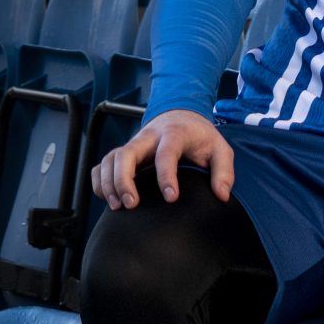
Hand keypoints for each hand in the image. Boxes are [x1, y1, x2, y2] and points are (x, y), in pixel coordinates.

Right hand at [91, 109, 234, 209]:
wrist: (182, 117)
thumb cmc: (200, 137)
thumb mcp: (220, 149)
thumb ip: (224, 171)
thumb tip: (222, 196)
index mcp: (175, 134)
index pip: (166, 153)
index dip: (166, 176)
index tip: (171, 197)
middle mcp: (149, 137)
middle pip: (126, 153)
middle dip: (124, 180)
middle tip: (132, 204)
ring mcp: (133, 144)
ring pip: (110, 159)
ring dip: (109, 183)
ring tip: (119, 206)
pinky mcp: (124, 153)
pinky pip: (102, 165)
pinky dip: (99, 182)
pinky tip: (108, 198)